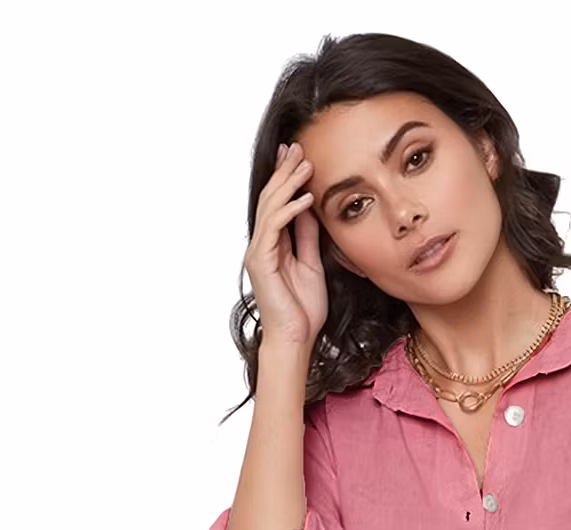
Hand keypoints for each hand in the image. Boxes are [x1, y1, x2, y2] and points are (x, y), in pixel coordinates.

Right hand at [244, 140, 326, 349]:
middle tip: (298, 148)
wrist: (296, 339)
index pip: (277, 204)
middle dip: (284, 172)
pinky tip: (305, 198)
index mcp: (273, 245)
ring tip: (304, 165)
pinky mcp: (261, 261)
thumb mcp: (312, 264)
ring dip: (288, 184)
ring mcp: (259, 252)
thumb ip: (308, 237)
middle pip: (270, 199)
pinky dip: (290, 210)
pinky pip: (275, 228)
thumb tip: (312, 209)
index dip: (285, 179)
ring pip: (270, 207)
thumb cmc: (303, 310)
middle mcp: (262, 245)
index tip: (299, 157)